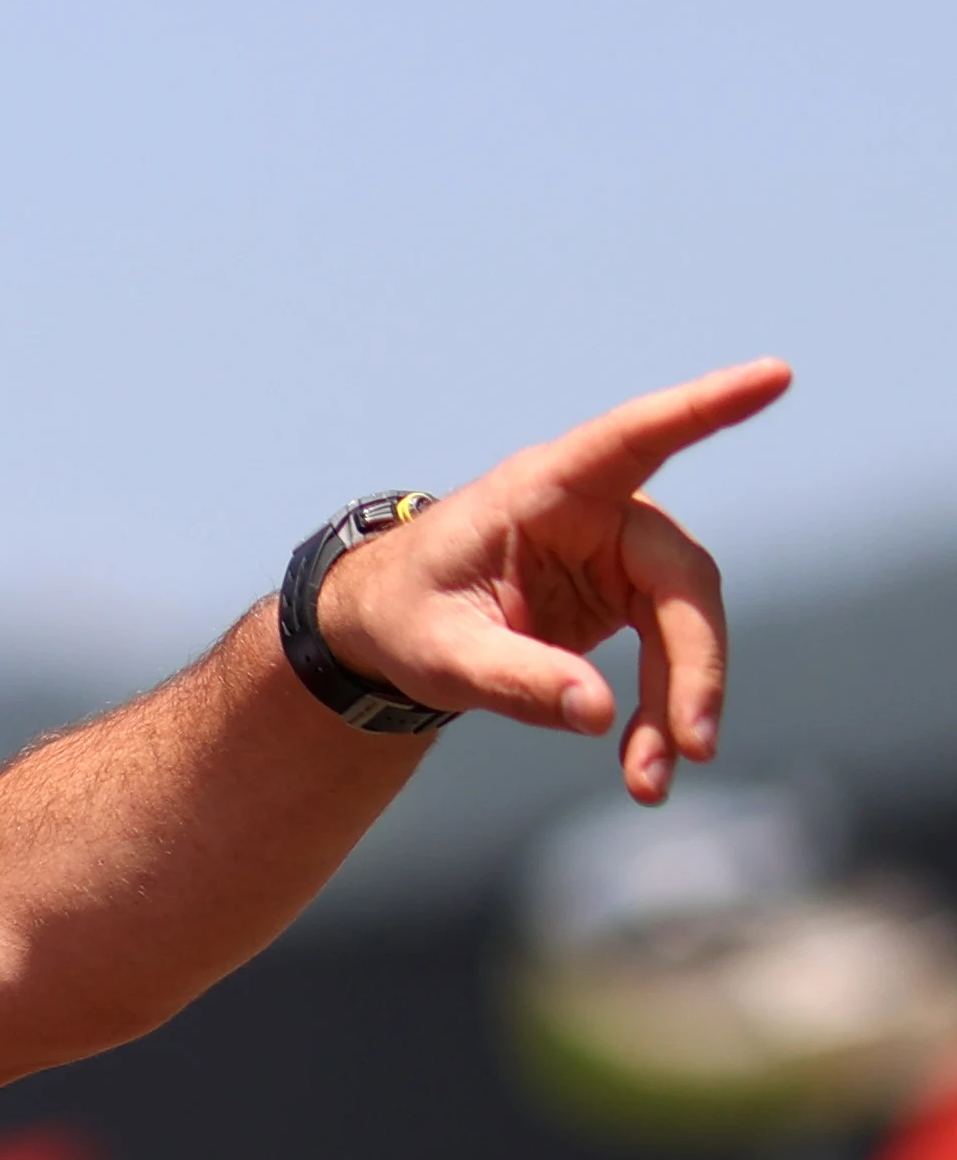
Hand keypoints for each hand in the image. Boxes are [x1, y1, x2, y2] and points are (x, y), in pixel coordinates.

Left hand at [317, 358, 790, 804]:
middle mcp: (595, 510)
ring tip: (648, 784)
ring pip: (686, 623)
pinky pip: (669, 653)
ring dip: (678, 702)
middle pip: (681, 577)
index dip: (705, 406)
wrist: (385, 628)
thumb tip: (599, 715)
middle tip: (692, 745)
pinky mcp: (627, 595)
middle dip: (694, 664)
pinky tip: (644, 767)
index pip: (634, 437)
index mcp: (543, 489)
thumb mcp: (440, 655)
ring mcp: (618, 552)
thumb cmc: (402, 616)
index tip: (773, 375)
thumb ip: (513, 679)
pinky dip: (660, 710)